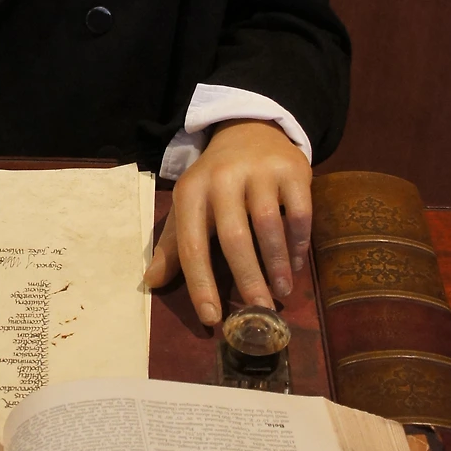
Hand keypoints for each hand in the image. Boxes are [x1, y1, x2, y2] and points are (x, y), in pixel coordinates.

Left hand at [143, 121, 311, 324]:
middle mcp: (222, 179)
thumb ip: (172, 245)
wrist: (249, 131)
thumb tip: (151, 283)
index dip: (200, 284)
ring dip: (277, 264)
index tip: (211, 318)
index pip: (191, 244)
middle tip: (259, 312)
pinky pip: (299, 212)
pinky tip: (297, 264)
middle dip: (247, 279)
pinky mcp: (292, 169)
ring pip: (269, 225)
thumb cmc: (214, 181)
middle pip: (234, 238)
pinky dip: (299, 242)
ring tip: (281, 291)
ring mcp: (259, 171)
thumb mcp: (187, 206)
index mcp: (190, 192)